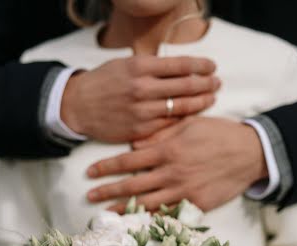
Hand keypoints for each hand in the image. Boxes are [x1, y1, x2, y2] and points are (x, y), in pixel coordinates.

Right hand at [61, 56, 218, 142]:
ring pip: (180, 107)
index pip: (179, 65)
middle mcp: (143, 88)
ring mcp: (142, 111)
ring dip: (200, 103)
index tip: (212, 67)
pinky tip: (193, 117)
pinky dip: (183, 120)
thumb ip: (151, 66)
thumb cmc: (103, 83)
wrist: (79, 106)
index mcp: (140, 67)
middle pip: (185, 86)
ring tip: (211, 98)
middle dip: (205, 84)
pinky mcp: (140, 131)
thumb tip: (179, 66)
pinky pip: (168, 125)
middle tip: (217, 83)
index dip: (200, 65)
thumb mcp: (124, 64)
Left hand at [87, 116, 268, 211]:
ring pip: (147, 204)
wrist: (250, 153)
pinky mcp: (196, 205)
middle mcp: (172, 173)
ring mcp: (184, 192)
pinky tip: (137, 222)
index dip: (106, 167)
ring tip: (106, 213)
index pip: (128, 160)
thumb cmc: (219, 134)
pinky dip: (152, 219)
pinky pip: (169, 214)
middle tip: (90, 196)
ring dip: (124, 209)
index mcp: (167, 150)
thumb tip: (133, 142)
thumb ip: (160, 133)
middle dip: (108, 191)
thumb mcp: (189, 124)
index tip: (90, 172)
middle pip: (132, 185)